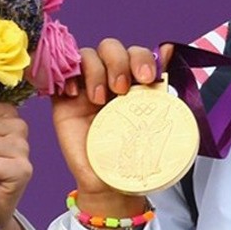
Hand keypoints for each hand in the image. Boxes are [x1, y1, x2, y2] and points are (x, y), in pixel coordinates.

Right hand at [48, 38, 167, 219]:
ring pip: (86, 55)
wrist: (107, 182)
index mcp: (133, 82)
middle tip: (121, 89)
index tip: (146, 78)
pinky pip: (59, 73)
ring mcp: (85, 87)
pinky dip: (68, 77)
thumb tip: (171, 50)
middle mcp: (109, 79)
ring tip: (98, 99)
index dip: (140, 57)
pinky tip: (75, 95)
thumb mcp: (151, 119)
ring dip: (95, 71)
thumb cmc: (131, 154)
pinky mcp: (64, 99)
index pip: (135, 52)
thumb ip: (158, 86)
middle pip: (110, 47)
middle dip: (118, 61)